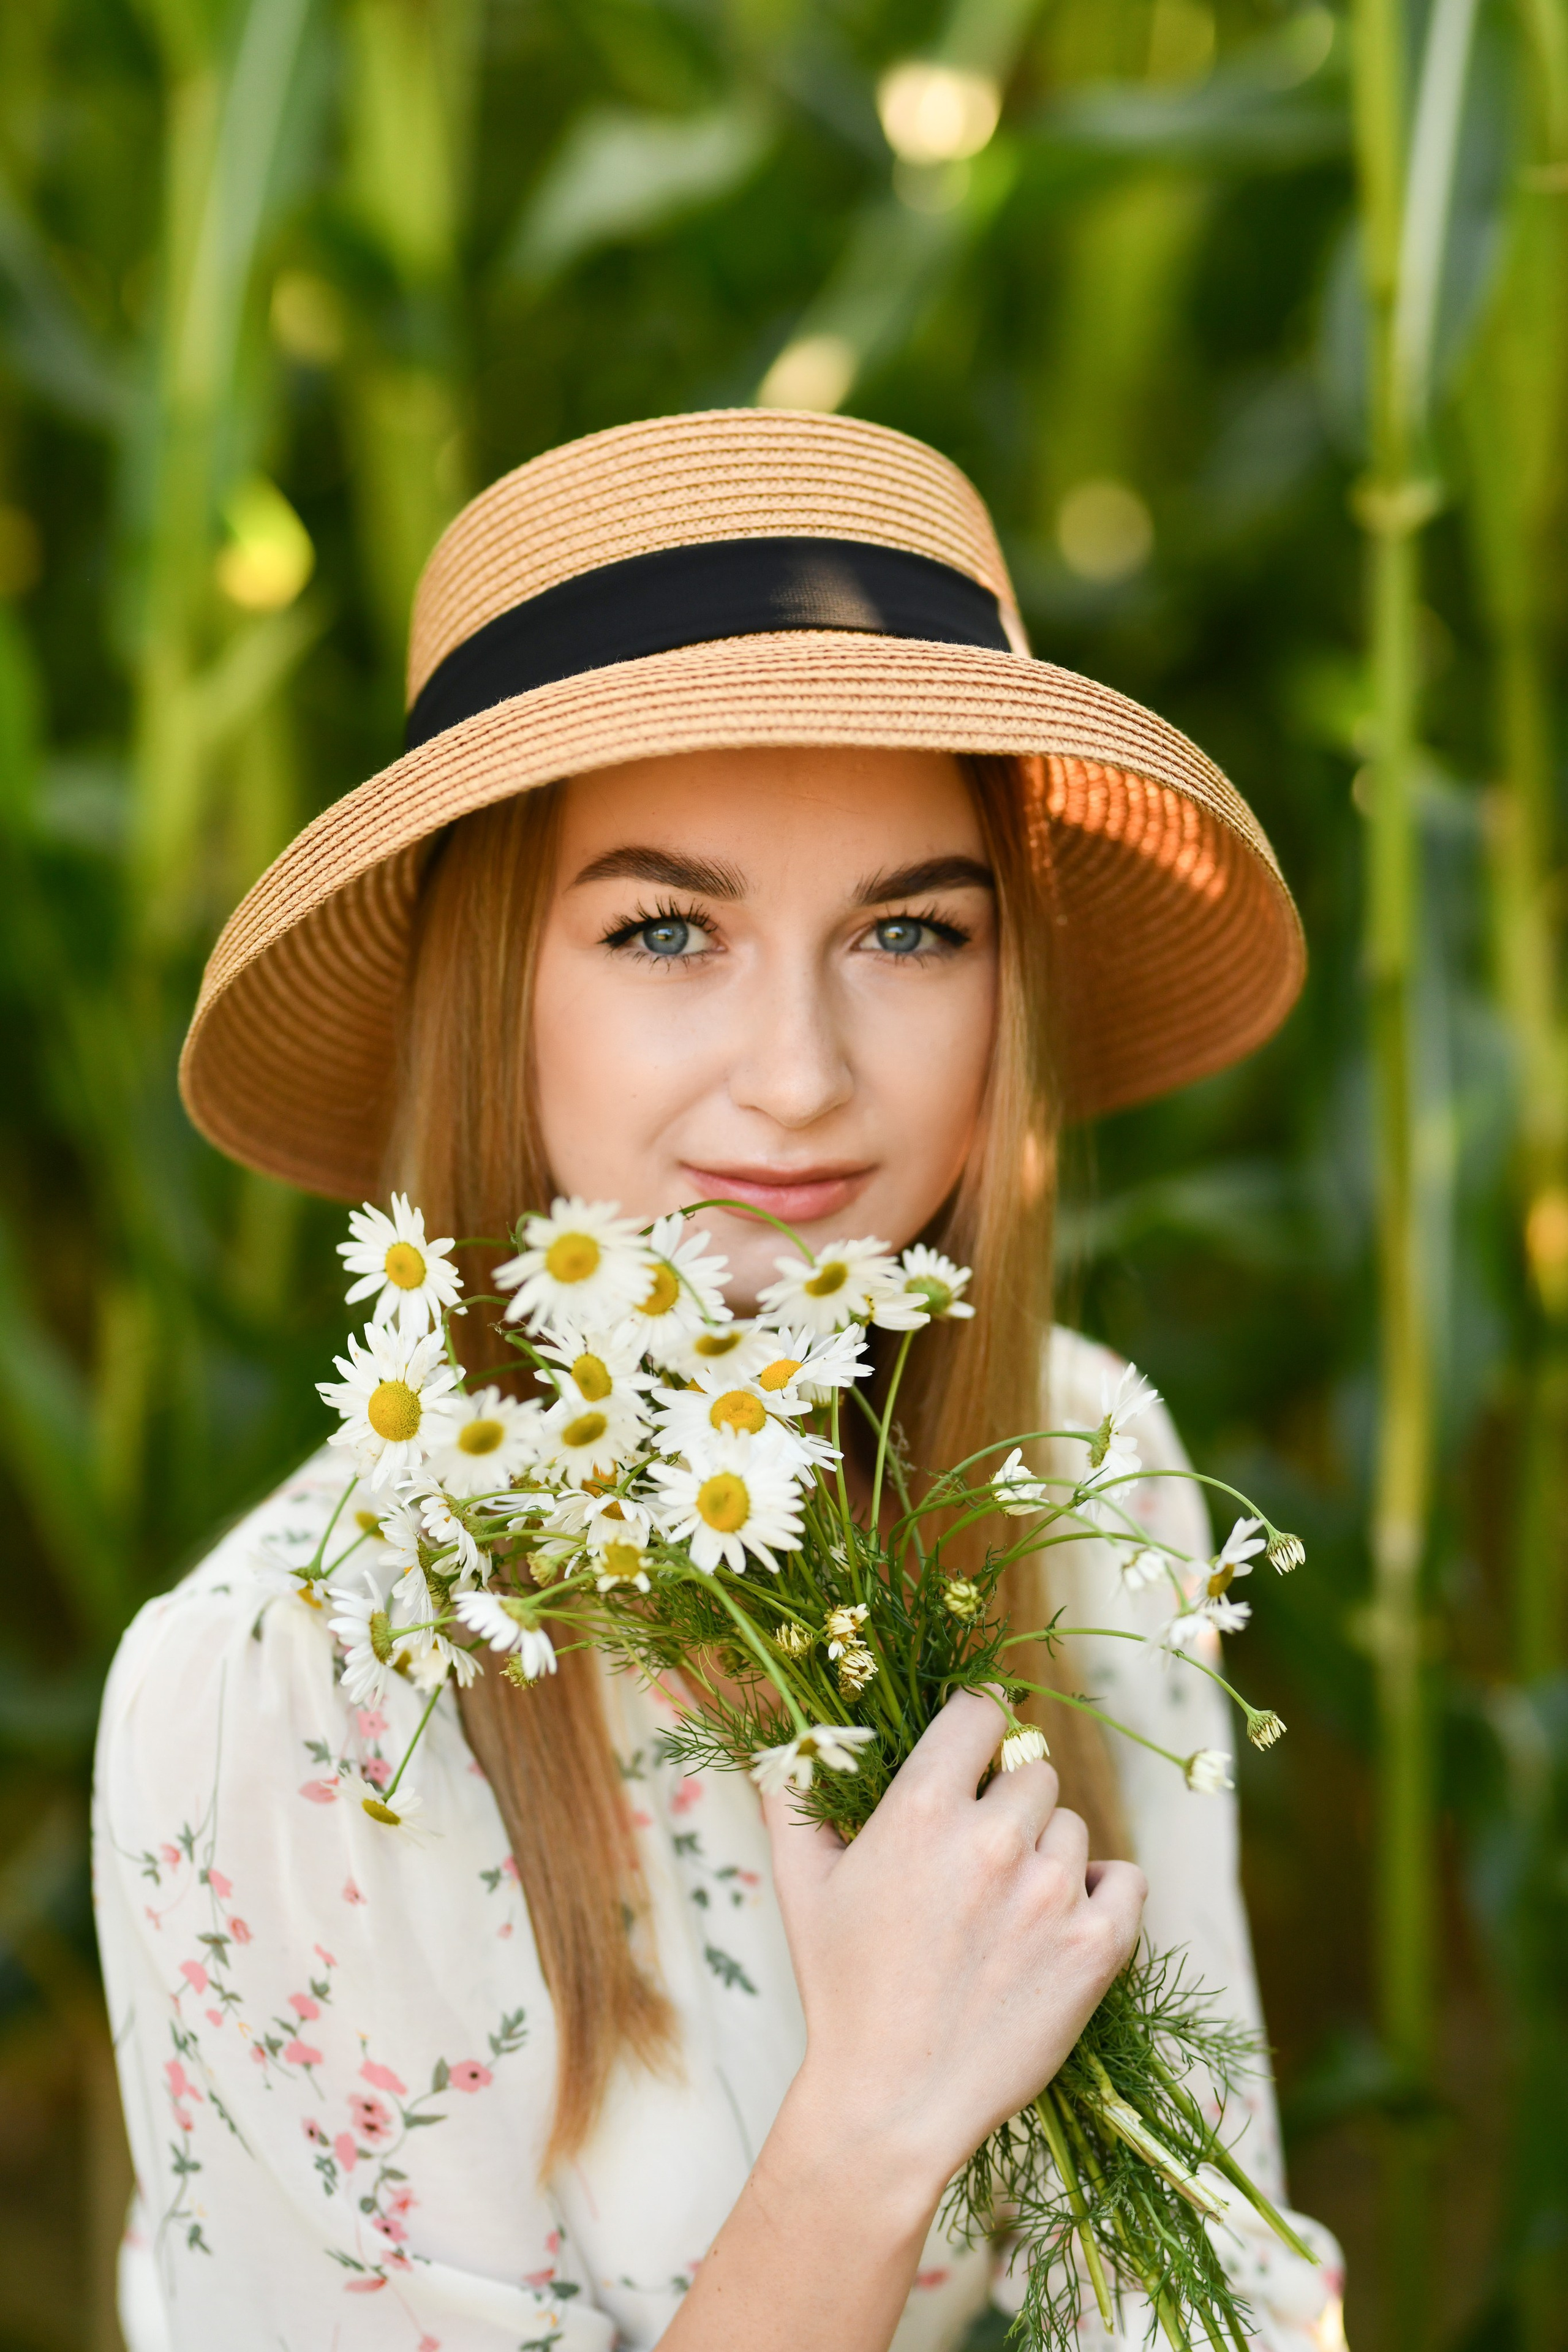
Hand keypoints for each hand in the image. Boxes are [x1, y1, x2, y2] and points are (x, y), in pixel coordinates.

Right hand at [763, 1690, 1145, 2201]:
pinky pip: (1126, 1878)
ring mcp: (1053, 1892)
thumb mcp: (801, 1886)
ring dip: (1046, 1854)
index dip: (976, 1728)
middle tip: (977, 1860)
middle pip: (1032, 1771)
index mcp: (923, 1810)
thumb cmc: (842, 1991)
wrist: (893, 2103)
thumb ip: (791, 1798)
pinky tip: (1062, 1919)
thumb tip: (790, 1745)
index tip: (973, 1756)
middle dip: (1006, 1803)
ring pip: (1072, 1827)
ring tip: (1005, 1910)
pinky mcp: (1098, 1945)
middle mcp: (995, 1839)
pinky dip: (1103, 1891)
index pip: (980, 1712)